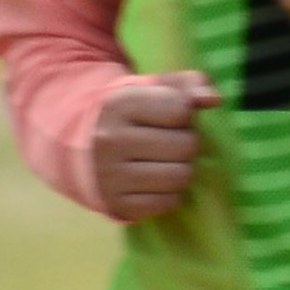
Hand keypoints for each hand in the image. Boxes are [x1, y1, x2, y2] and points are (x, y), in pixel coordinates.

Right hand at [85, 70, 211, 217]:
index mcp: (119, 105)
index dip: (183, 112)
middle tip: (168, 141)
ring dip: (181, 168)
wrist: (75, 145)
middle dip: (185, 142)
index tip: (167, 115)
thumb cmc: (124, 113)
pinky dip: (169, 193)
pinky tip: (155, 180)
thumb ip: (187, 85)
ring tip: (165, 161)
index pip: (181, 110)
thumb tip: (213, 100)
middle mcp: (110, 140)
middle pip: (185, 145)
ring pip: (180, 176)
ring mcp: (111, 175)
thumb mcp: (148, 87)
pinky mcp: (116, 204)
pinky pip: (167, 203)